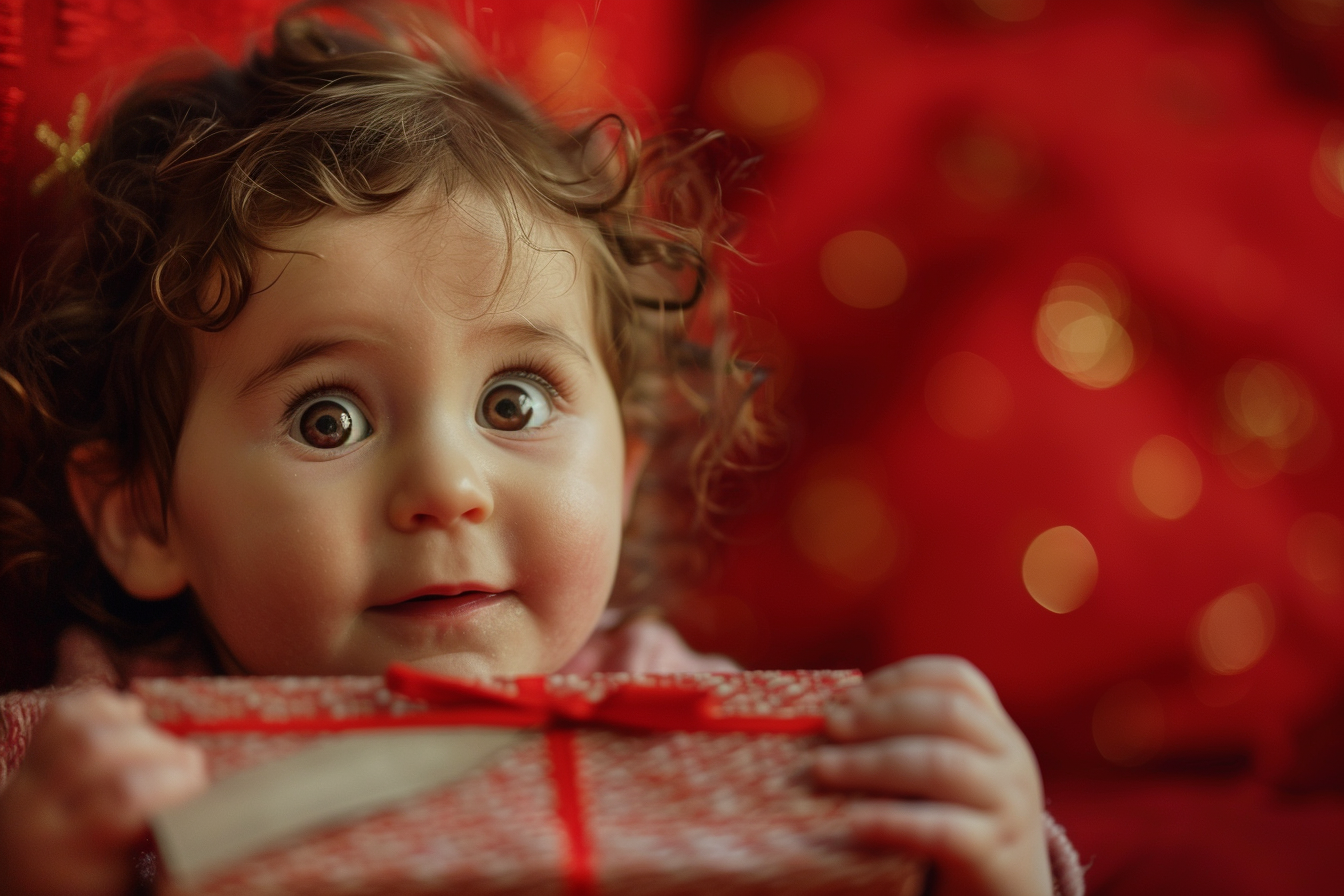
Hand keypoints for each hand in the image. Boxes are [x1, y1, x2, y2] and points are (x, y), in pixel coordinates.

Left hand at [0, 688, 207, 895]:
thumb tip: (212, 808)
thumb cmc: (92, 895)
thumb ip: (164, 845)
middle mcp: (34, 813)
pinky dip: (104, 707)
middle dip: (157, 748)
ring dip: (134, 727)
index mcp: (64, 853)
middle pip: (96, 751)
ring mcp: (27, 783)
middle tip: (191, 765)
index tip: (200, 788)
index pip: (120, 798)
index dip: (169, 783)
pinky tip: (132, 720)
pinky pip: (61, 715)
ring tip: (162, 747)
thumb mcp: (130, 886)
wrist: (33, 893)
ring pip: (78, 728)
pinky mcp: (30, 761)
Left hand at [812, 656, 1051, 895]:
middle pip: (948, 713)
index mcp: (996, 732)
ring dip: (874, 761)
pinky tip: (854, 822)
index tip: (848, 695)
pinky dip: (894, 821)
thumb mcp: (944, 776)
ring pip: (944, 765)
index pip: (956, 680)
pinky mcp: (997, 857)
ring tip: (824, 768)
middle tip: (829, 726)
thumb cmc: (957, 827)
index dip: (898, 679)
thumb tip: (828, 715)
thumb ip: (907, 743)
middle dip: (880, 714)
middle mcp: (1011, 760)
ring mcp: (1010, 808)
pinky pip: (945, 830)